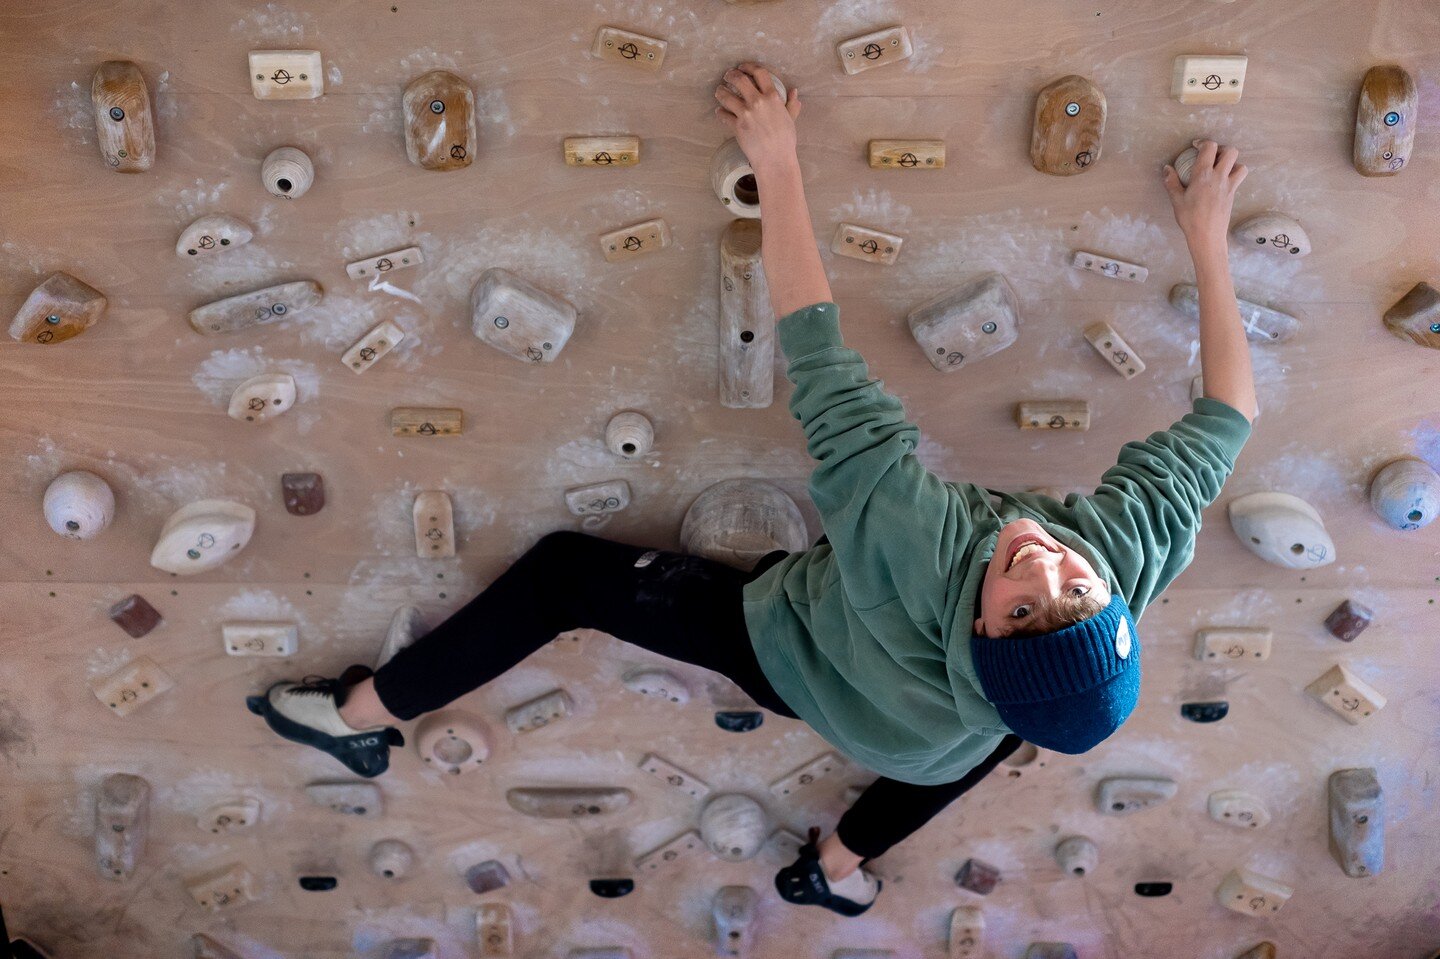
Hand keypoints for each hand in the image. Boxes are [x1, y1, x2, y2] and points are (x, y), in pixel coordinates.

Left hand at [713, 61, 801, 175]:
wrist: (775, 159)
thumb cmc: (785, 141)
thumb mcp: (791, 120)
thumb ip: (791, 105)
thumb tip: (794, 92)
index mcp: (773, 97)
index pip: (759, 73)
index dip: (749, 66)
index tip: (743, 67)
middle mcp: (758, 102)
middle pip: (739, 79)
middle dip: (731, 75)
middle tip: (727, 76)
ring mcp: (746, 114)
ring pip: (726, 96)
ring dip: (720, 92)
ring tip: (719, 91)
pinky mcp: (736, 126)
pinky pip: (723, 115)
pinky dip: (720, 112)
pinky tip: (720, 111)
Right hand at [1162, 139, 1247, 253]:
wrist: (1207, 235)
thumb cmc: (1190, 219)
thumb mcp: (1176, 200)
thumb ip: (1171, 182)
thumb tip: (1167, 168)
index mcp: (1203, 175)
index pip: (1209, 148)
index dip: (1203, 142)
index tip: (1196, 146)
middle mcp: (1219, 176)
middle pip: (1230, 151)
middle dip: (1221, 149)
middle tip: (1211, 156)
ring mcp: (1229, 185)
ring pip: (1240, 164)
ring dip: (1232, 162)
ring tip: (1220, 168)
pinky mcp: (1233, 194)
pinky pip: (1239, 178)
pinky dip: (1234, 174)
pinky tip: (1223, 181)